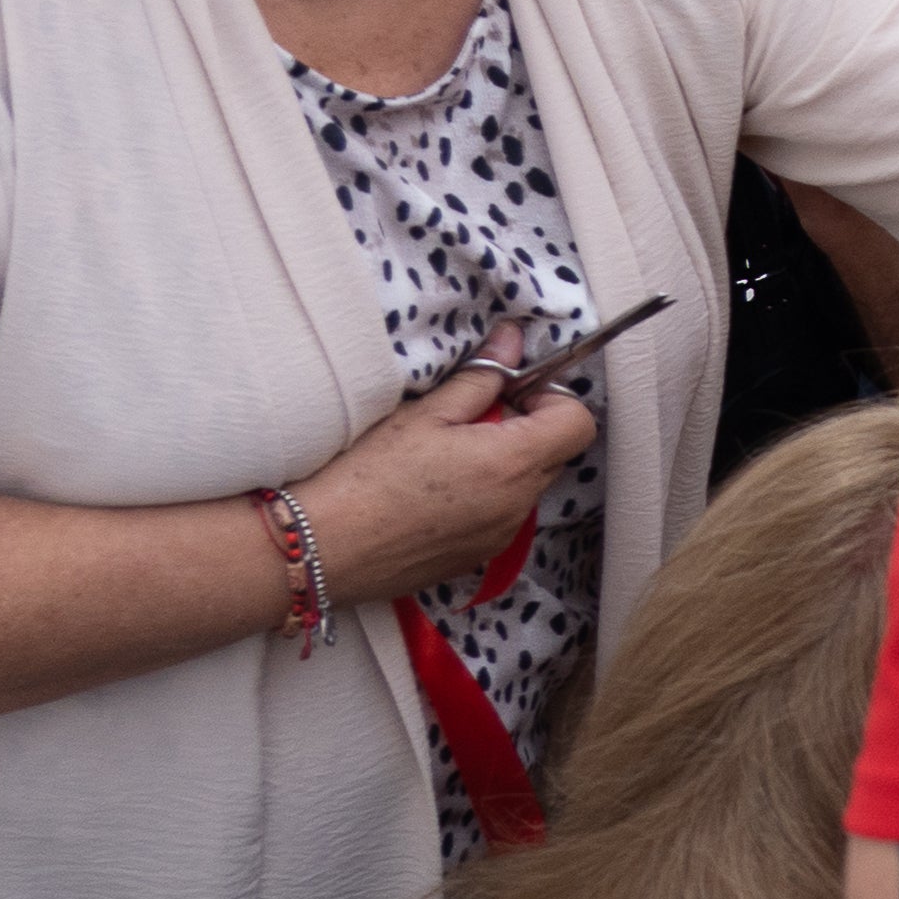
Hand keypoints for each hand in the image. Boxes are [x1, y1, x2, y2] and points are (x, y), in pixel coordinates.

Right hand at [296, 363, 596, 607]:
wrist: (321, 548)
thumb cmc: (367, 478)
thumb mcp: (424, 414)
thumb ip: (480, 376)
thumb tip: (511, 341)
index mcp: (513, 463)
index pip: (577, 422)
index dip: (551, 399)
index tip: (512, 392)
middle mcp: (518, 505)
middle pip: (553, 453)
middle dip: (524, 428)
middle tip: (469, 419)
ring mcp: (500, 537)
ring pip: (525, 486)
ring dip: (502, 464)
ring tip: (443, 458)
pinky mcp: (477, 558)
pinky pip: (500, 516)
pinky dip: (483, 497)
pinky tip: (432, 492)